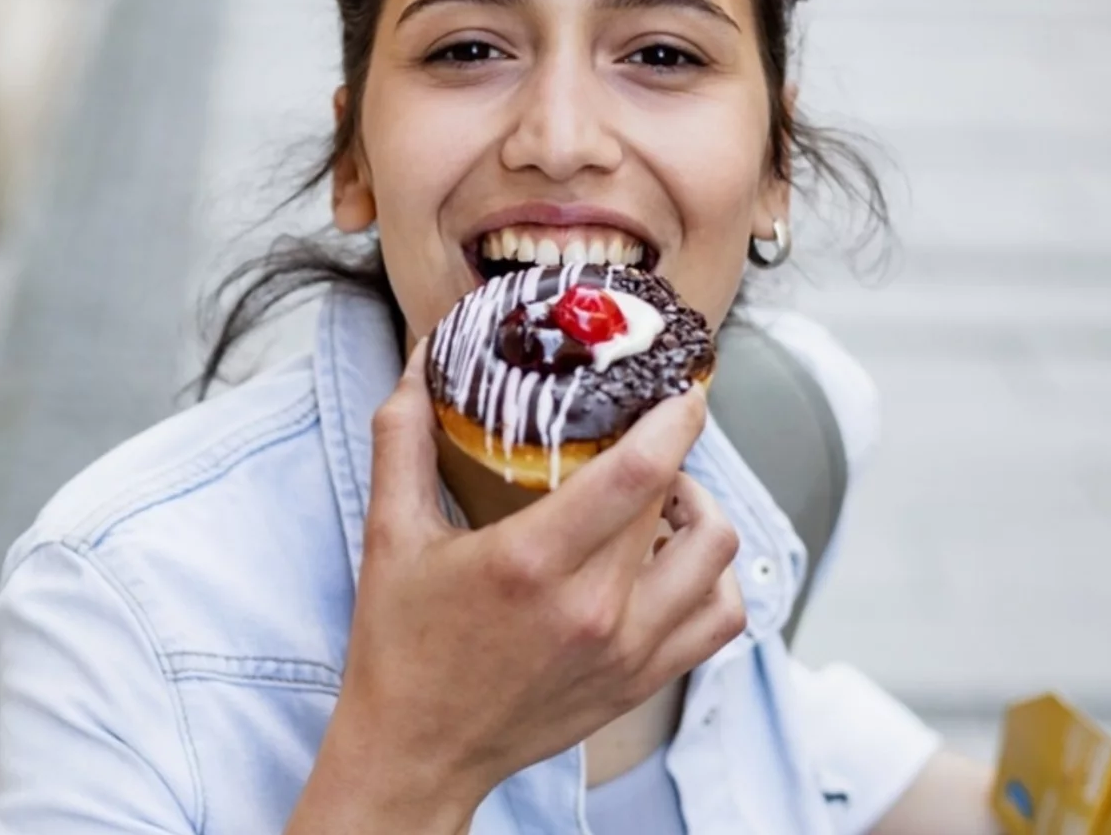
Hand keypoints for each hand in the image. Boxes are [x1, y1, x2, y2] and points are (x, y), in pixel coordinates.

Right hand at [289, 340, 744, 832]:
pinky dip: (713, 578)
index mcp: (529, 562)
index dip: (674, 419)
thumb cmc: (402, 645)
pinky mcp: (641, 680)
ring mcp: (626, 649)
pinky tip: (674, 557)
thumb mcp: (390, 534)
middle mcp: (590, 608)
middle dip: (671, 453)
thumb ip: (403, 439)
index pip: (637, 473)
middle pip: (677, 502)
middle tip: (644, 432)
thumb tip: (417, 361)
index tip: (681, 389)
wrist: (418, 750)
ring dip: (700, 510)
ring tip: (664, 494)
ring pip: (715, 556)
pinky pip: (720, 618)